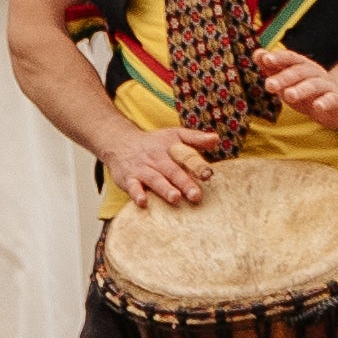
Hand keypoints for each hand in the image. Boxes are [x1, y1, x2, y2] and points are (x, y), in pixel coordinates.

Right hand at [104, 125, 220, 213]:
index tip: (208, 175)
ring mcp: (142, 169)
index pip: (186, 156)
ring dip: (164, 188)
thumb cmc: (153, 143)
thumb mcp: (174, 135)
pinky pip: (132, 186)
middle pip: (172, 171)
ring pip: (154, 179)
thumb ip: (195, 139)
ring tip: (175, 198)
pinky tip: (143, 202)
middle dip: (184, 183)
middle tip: (196, 196)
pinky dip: (136, 194)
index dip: (197, 165)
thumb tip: (217, 139)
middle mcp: (157, 159)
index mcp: (171, 149)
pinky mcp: (128, 179)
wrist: (120, 142)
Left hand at [249, 45, 337, 132]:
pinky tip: (318, 107)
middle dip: (284, 77)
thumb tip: (257, 53)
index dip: (278, 58)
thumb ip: (272, 68)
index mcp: (302, 66)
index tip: (265, 59)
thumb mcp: (287, 80)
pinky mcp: (336, 101)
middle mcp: (315, 73)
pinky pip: (332, 100)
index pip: (290, 58)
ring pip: (314, 85)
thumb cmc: (305, 90)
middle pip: (299, 72)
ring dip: (301, 89)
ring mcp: (327, 86)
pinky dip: (325, 102)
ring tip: (288, 95)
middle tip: (269, 85)